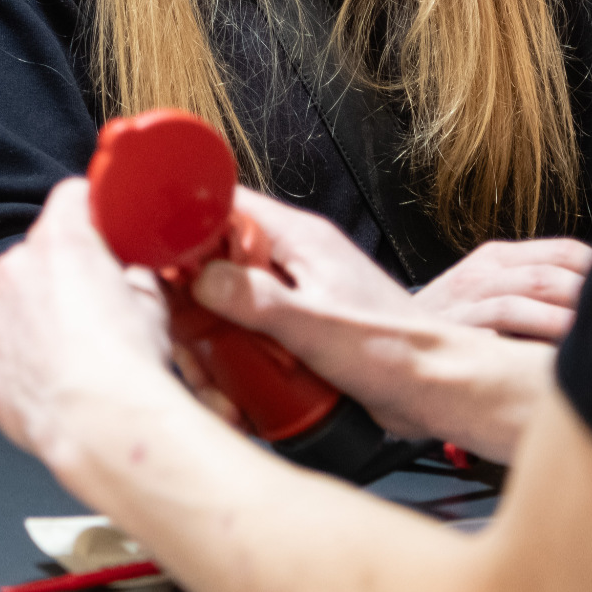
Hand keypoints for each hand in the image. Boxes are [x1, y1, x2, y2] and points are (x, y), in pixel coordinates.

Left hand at [0, 179, 177, 463]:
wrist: (102, 426)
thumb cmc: (130, 366)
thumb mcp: (154, 302)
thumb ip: (131, 274)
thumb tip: (128, 277)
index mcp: (61, 241)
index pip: (70, 198)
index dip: (89, 214)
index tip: (97, 230)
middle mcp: (14, 268)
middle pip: (36, 256)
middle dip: (59, 277)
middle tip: (90, 313)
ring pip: (9, 304)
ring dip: (30, 320)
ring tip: (66, 357)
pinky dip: (8, 361)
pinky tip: (39, 381)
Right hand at [191, 188, 554, 459]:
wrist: (434, 388)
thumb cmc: (397, 350)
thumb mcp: (317, 327)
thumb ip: (257, 300)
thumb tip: (202, 278)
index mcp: (300, 238)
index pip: (225, 204)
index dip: (184, 224)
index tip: (157, 256)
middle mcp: (293, 258)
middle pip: (214, 257)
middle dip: (191, 297)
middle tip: (187, 334)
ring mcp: (293, 292)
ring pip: (224, 298)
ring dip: (211, 336)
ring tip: (217, 373)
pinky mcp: (295, 325)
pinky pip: (245, 328)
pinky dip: (233, 354)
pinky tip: (237, 384)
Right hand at [411, 238, 591, 341]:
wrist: (388, 352)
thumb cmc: (450, 332)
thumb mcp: (486, 296)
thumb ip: (532, 292)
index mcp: (496, 258)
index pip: (564, 251)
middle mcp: (484, 272)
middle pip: (555, 272)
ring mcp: (471, 298)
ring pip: (539, 288)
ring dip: (574, 315)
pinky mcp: (462, 326)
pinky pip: (511, 320)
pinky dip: (544, 332)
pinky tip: (563, 353)